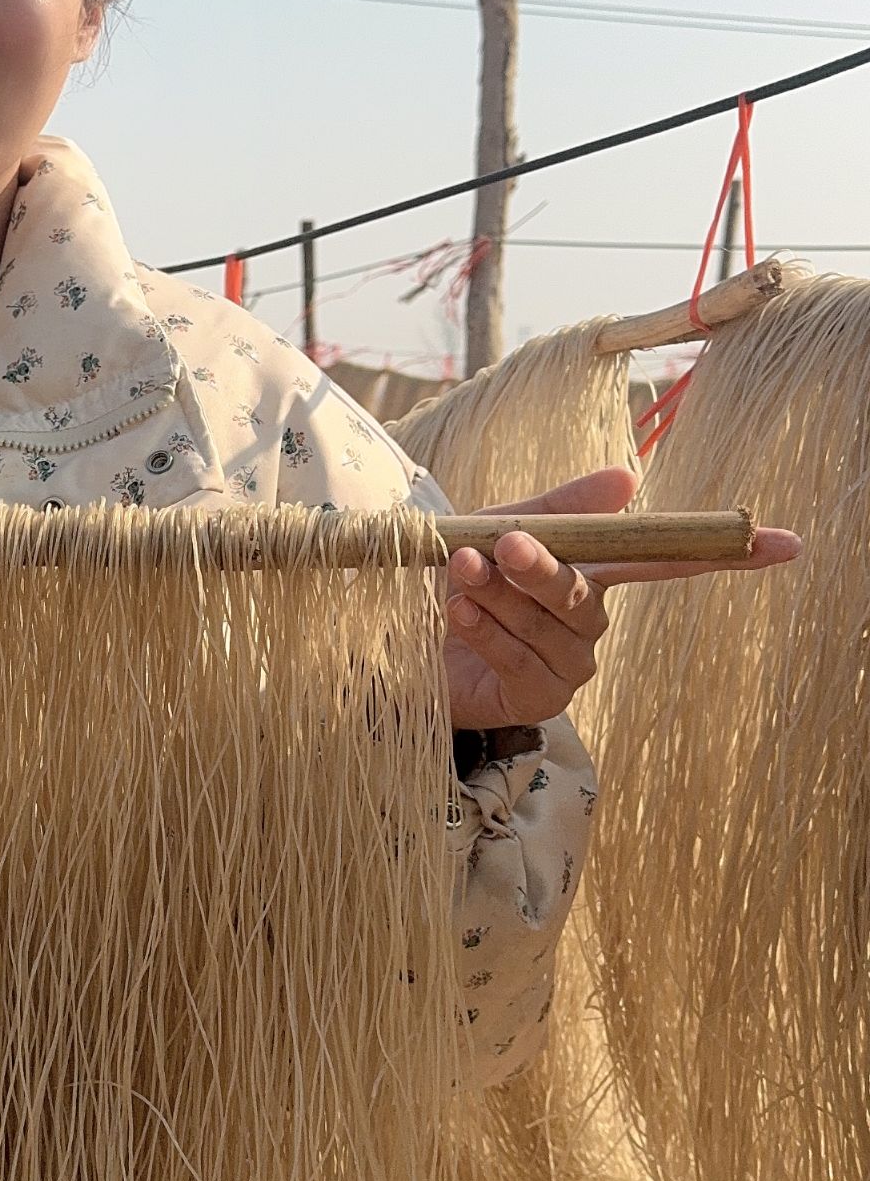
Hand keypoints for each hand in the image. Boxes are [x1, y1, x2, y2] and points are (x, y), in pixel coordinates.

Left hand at [443, 465, 801, 730]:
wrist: (394, 633)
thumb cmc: (453, 579)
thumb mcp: (496, 529)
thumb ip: (558, 510)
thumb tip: (629, 479)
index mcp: (593, 575)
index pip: (667, 563)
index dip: (725, 556)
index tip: (785, 544)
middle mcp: (589, 624)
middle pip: (587, 593)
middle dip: (544, 566)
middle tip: (506, 542)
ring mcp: (568, 666)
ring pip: (548, 625)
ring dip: (498, 595)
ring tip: (457, 572)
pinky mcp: (537, 701)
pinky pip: (520, 660)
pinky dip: (485, 630)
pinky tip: (456, 611)